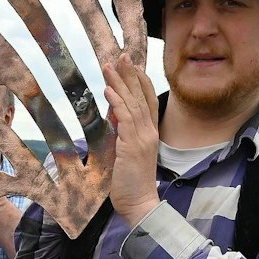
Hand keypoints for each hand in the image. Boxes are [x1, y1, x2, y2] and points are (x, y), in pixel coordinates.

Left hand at [99, 54, 162, 222]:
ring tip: (110, 65)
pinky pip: (125, 119)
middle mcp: (149, 132)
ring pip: (132, 103)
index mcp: (150, 134)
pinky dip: (117, 102)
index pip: (148, 102)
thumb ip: (123, 135)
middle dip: (131, 75)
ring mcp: (142, 138)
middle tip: (122, 55)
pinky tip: (109, 90)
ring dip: (120, 83)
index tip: (134, 66)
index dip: (141, 82)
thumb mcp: (127, 154)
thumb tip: (114, 117)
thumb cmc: (131, 184)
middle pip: (140, 97)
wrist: (140, 204)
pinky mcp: (132, 146)